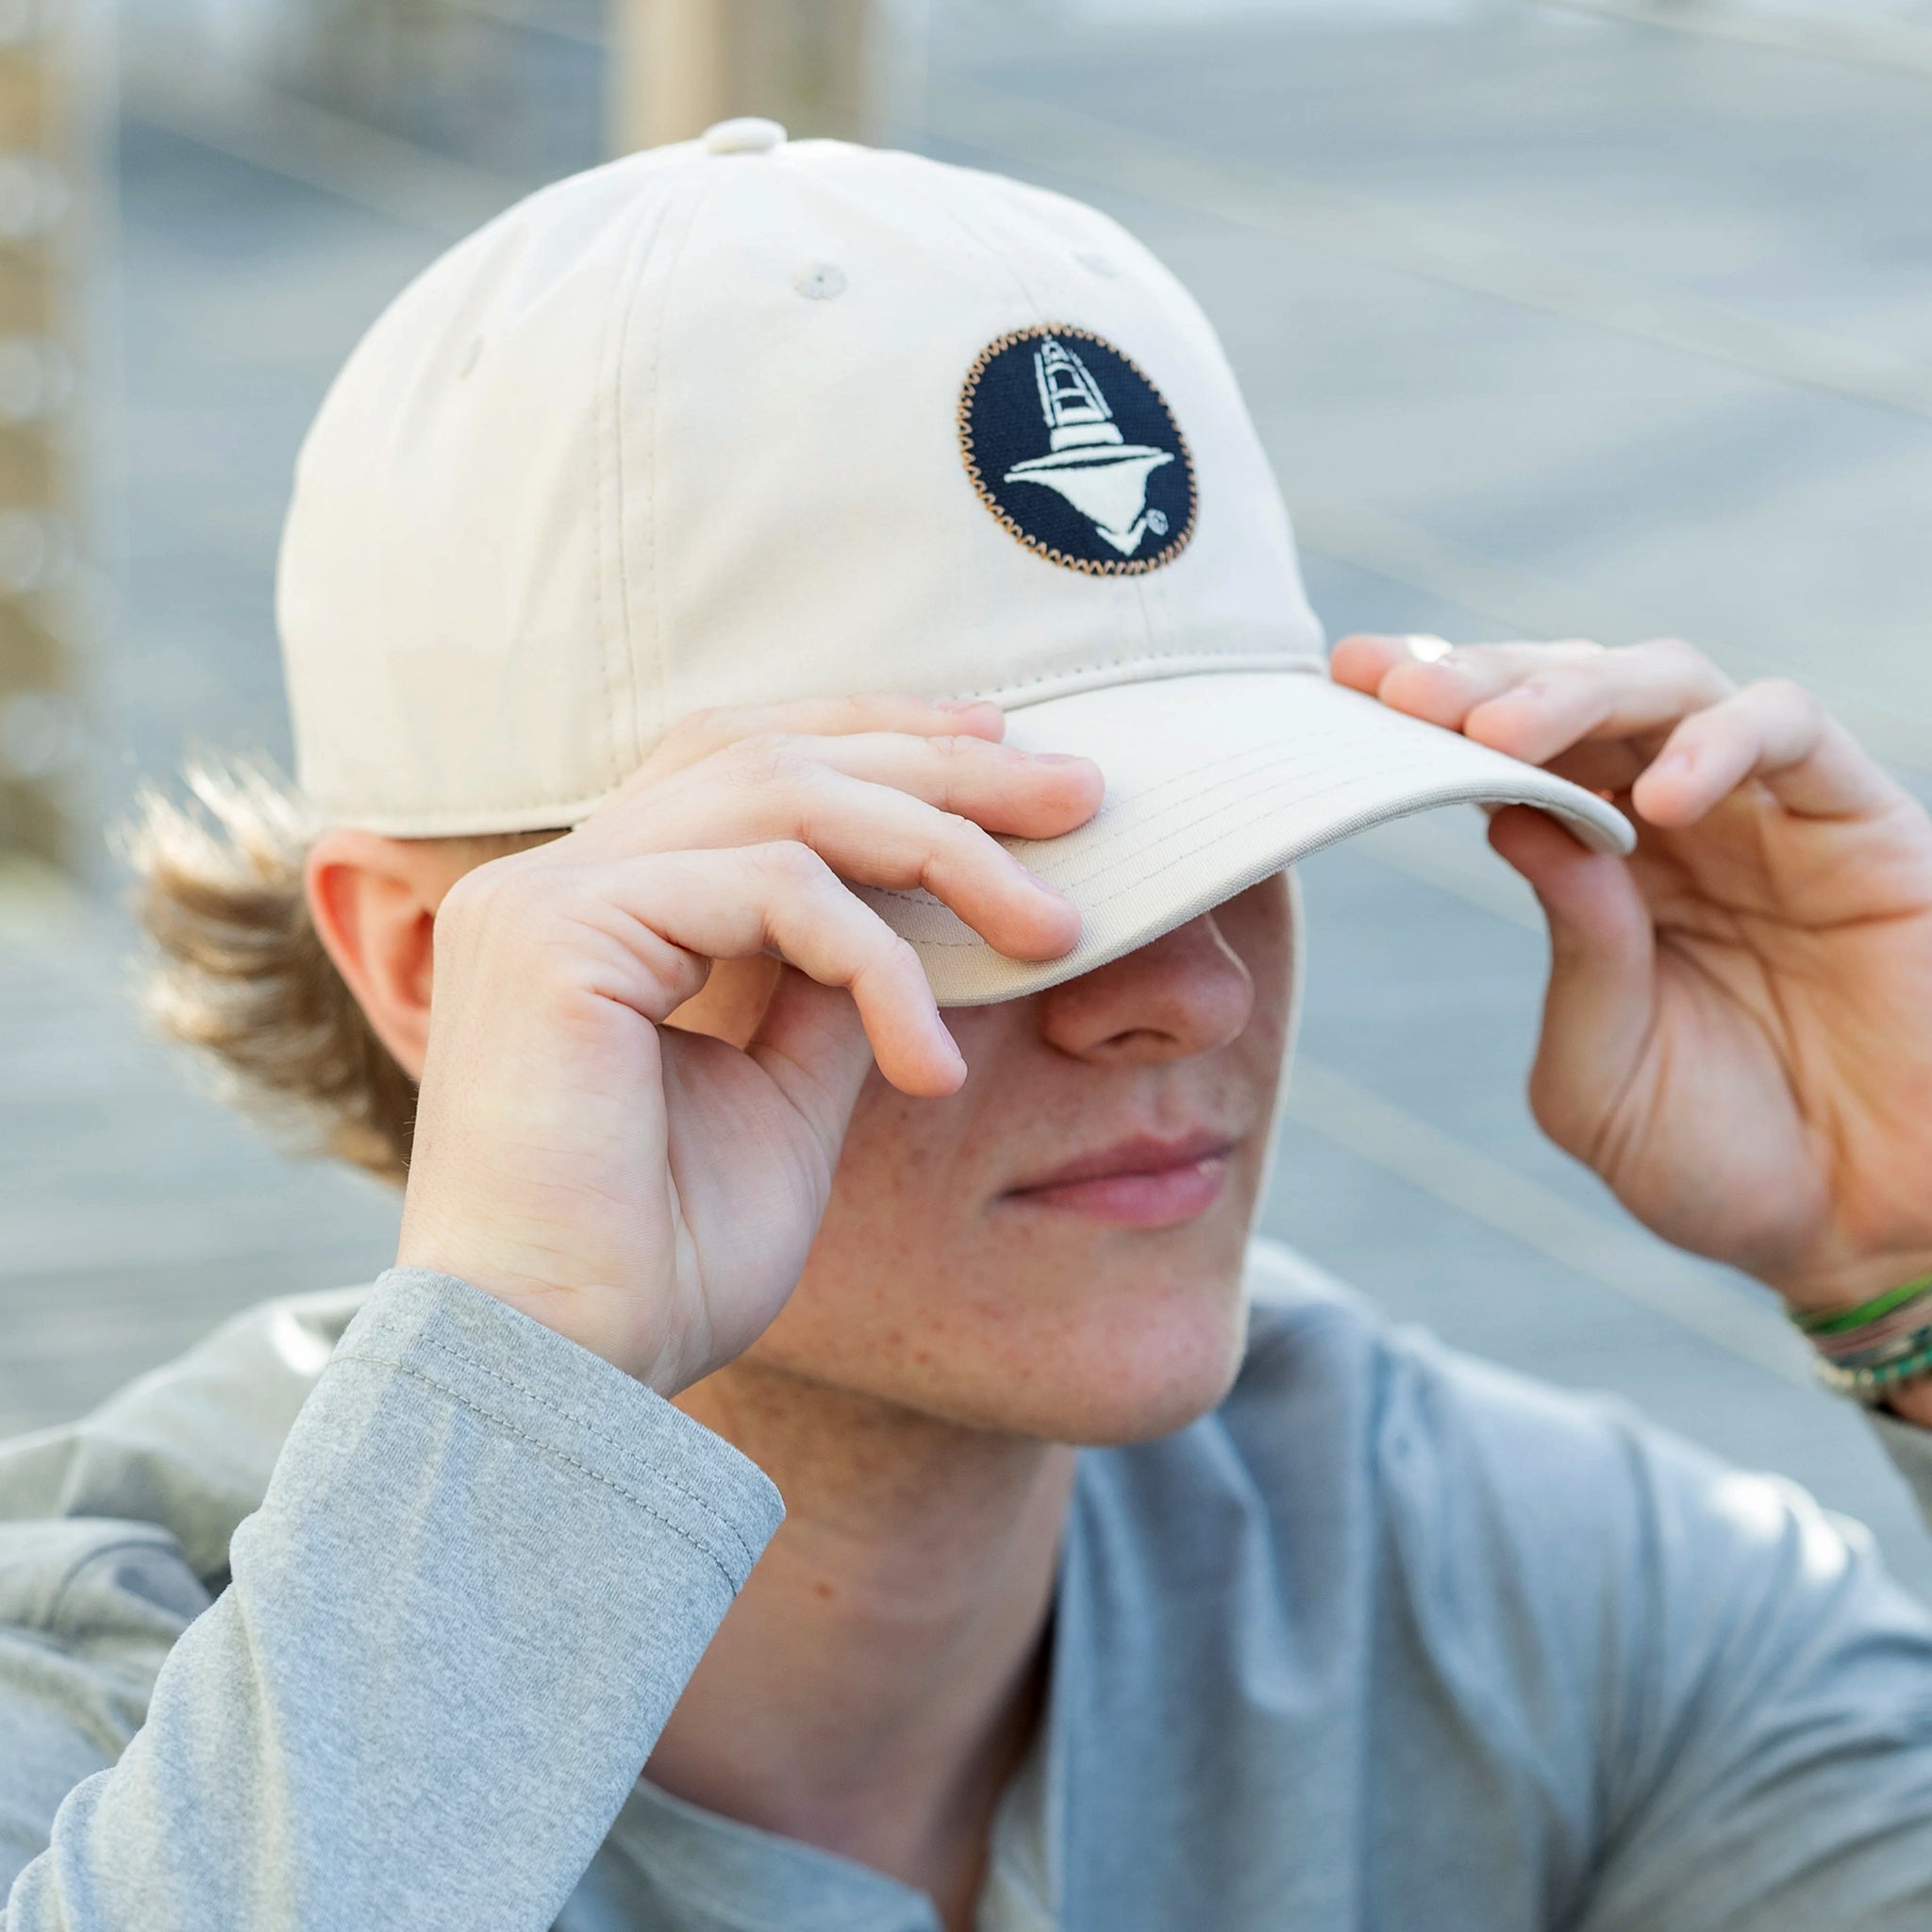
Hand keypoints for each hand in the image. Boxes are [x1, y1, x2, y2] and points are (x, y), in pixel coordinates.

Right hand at [396, 696, 1100, 1394]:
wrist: (562, 1377)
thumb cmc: (661, 1266)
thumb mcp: (786, 1100)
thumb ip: (830, 990)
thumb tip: (919, 917)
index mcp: (600, 910)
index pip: (745, 766)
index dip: (877, 740)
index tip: (1006, 755)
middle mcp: (560, 880)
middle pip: (773, 752)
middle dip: (939, 762)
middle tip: (1079, 793)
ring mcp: (547, 895)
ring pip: (784, 798)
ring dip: (942, 849)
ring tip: (1056, 929)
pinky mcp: (556, 933)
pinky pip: (771, 891)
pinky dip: (878, 964)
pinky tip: (933, 1066)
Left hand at [1332, 635, 1931, 1320]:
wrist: (1866, 1235)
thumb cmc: (1726, 1166)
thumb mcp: (1602, 1076)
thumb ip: (1573, 952)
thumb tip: (1512, 819)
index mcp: (1598, 875)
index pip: (1505, 757)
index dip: (1433, 711)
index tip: (1342, 686)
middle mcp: (1676, 824)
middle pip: (1573, 693)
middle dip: (1480, 681)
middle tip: (1403, 694)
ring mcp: (1768, 815)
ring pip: (1671, 682)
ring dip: (1577, 691)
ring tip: (1498, 733)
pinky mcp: (1864, 824)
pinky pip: (1793, 732)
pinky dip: (1721, 741)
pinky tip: (1656, 799)